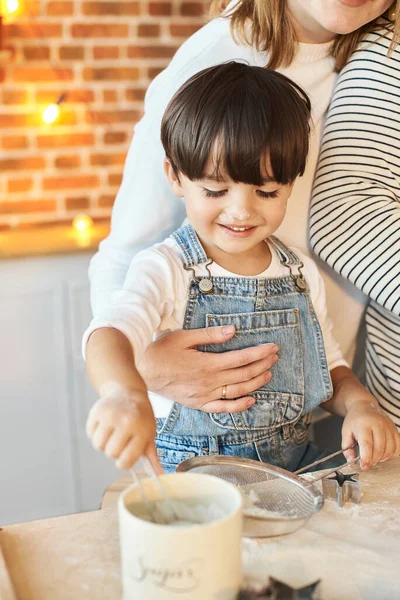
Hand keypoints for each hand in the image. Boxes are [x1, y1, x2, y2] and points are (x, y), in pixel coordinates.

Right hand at [86, 384, 161, 471]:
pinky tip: (105, 425)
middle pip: (111, 453)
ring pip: (98, 445)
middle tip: (119, 441)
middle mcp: (126, 422)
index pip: (126, 460)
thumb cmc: (141, 416)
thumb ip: (152, 455)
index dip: (124, 463)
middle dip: (114, 452)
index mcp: (141, 430)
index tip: (124, 458)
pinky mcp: (97, 410)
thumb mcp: (150, 433)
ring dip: (103, 444)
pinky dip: (95, 433)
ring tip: (112, 434)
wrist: (129, 392)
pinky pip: (90, 433)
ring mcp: (110, 415)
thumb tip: (158, 475)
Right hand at [137, 325, 278, 413]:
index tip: (272, 347)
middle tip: (274, 356)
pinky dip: (239, 406)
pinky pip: (222, 408)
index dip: (259, 353)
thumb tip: (233, 331)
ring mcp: (204, 395)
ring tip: (268, 373)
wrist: (142, 372)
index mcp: (207, 364)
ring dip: (256, 382)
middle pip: (243, 374)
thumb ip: (210, 335)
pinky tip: (251, 400)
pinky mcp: (198, 404)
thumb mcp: (184, 337)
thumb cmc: (161, 351)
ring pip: (237, 391)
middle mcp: (208, 382)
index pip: (241, 358)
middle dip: (262, 364)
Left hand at [342, 400, 399, 470]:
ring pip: (390, 450)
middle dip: (373, 460)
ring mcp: (388, 427)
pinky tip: (383, 453)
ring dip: (382, 458)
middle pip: (379, 449)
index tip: (364, 467)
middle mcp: (378, 424)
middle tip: (367, 463)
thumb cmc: (354, 420)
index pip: (367, 444)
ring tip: (374, 457)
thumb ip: (347, 448)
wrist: (364, 406)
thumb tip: (352, 463)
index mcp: (363, 424)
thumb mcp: (346, 432)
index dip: (366, 458)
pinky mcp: (395, 430)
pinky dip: (391, 454)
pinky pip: (398, 447)